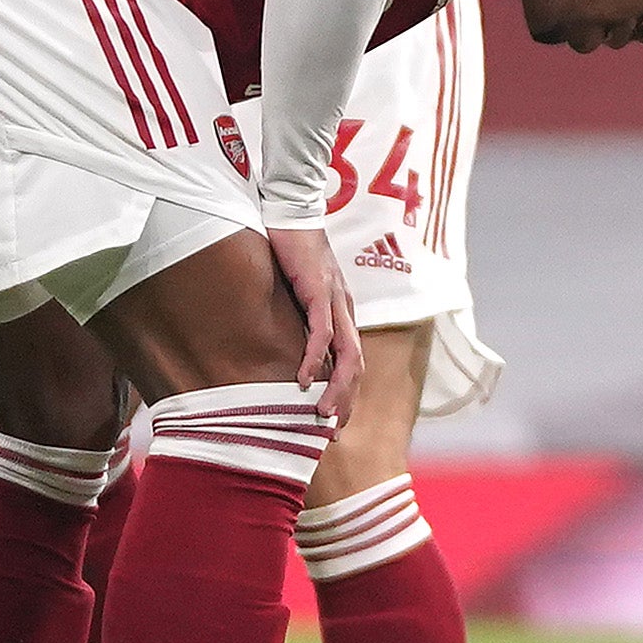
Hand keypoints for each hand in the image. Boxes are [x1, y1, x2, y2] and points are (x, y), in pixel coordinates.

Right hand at [266, 221, 358, 403]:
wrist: (292, 211)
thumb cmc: (291, 252)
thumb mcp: (296, 293)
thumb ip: (298, 318)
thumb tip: (286, 347)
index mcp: (341, 312)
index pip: (352, 361)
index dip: (347, 393)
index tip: (335, 421)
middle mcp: (344, 309)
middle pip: (356, 365)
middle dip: (347, 400)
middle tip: (334, 431)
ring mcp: (334, 299)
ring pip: (345, 353)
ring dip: (336, 387)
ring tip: (322, 414)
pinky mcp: (318, 288)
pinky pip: (321, 330)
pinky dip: (315, 357)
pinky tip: (304, 379)